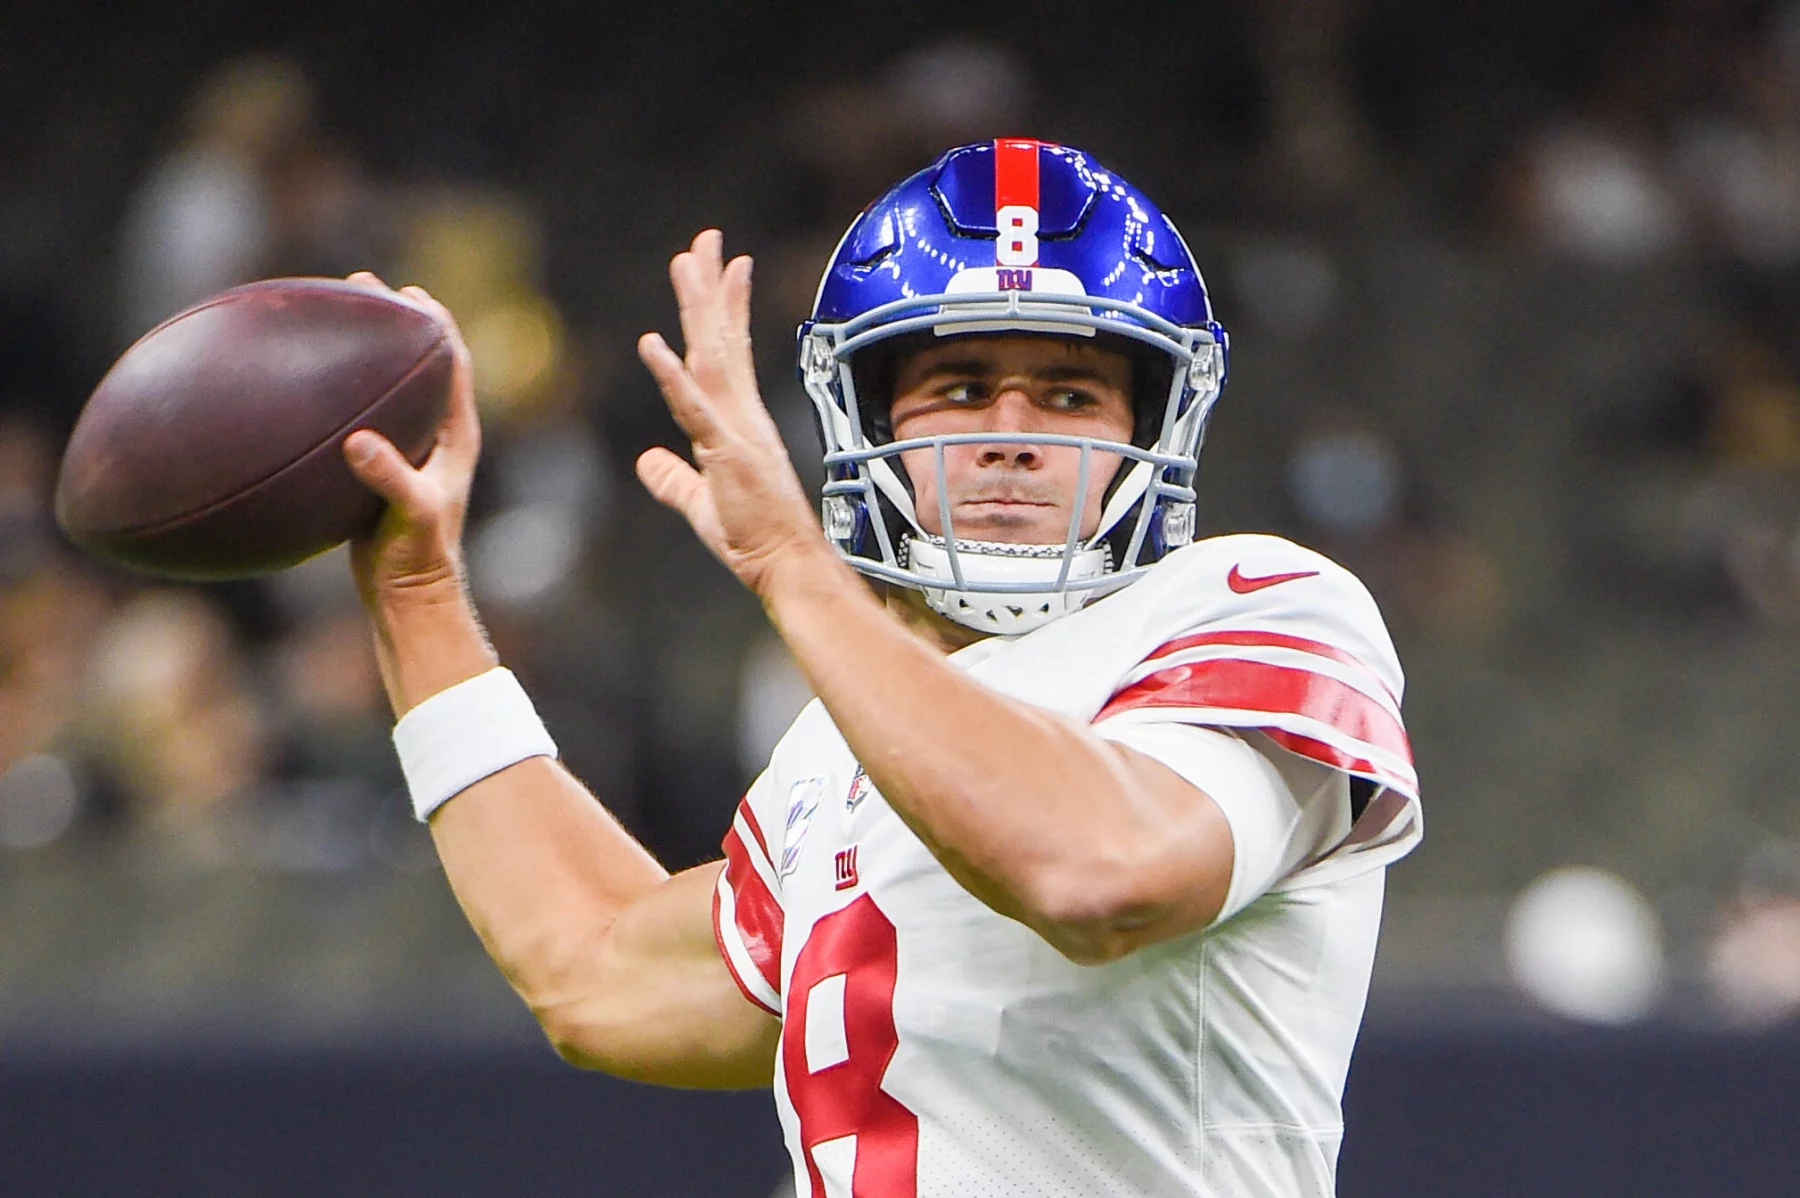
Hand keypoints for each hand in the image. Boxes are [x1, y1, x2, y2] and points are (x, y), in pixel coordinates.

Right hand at [339, 273, 481, 611]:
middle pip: (418, 364)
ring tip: (329, 319)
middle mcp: (435, 437)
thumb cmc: (419, 555)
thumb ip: (390, 476)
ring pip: (387, 389)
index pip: (453, 363)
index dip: (435, 324)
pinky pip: (356, 418)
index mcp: (455, 436)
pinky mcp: (377, 470)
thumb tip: (357, 443)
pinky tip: (296, 388)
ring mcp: (406, 452)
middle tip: (361, 287)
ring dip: (364, 355)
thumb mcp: (411, 513)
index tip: (408, 292)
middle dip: (394, 324)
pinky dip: (335, 396)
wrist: (407, 594)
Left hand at [636, 230, 831, 596]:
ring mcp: (737, 430)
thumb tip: (647, 461)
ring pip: (711, 356)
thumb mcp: (700, 505)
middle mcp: (742, 415)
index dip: (725, 309)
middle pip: (721, 340)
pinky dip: (671, 375)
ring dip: (698, 308)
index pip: (728, 355)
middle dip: (712, 287)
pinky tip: (652, 344)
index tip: (725, 267)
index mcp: (738, 423)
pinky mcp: (726, 452)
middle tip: (705, 239)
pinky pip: (693, 407)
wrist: (788, 564)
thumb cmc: (755, 539)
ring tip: (688, 262)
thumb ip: (673, 480)